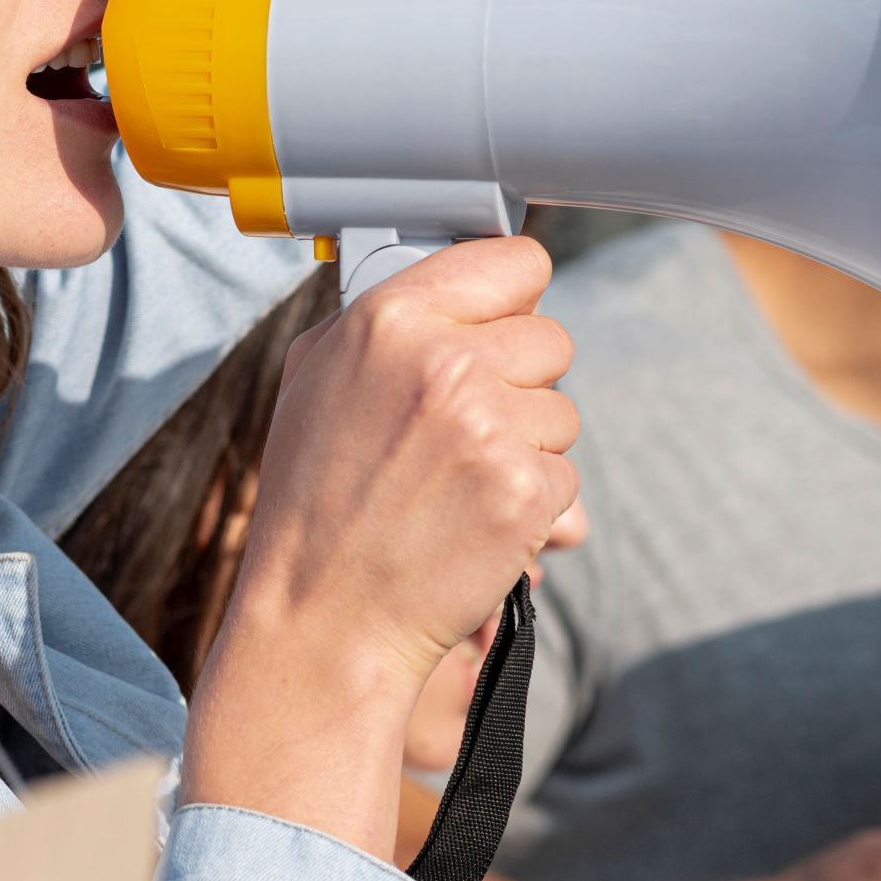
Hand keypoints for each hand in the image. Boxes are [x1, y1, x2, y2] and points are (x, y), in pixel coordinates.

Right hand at [183, 237, 577, 856]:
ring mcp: (490, 428)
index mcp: (389, 320)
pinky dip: (532, 508)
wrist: (322, 619)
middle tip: (457, 434)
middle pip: (550, 338)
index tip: (497, 325)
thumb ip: (390, 322)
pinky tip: (475, 526)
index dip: (510, 299)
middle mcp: (443, 363)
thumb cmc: (314, 505)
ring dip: (527, 450)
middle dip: (519, 385)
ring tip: (455, 488)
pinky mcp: (525, 492)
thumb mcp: (317, 379)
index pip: (514, 261)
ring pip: (563, 413)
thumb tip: (468, 291)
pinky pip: (566, 479)